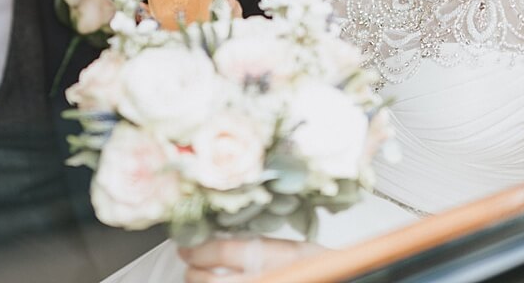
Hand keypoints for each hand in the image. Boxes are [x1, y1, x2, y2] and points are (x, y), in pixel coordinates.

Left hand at [177, 236, 325, 281]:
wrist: (336, 279)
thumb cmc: (317, 267)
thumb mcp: (288, 249)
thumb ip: (256, 245)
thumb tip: (215, 245)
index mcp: (274, 257)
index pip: (223, 251)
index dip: (199, 252)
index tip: (187, 250)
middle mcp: (268, 278)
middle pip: (214, 282)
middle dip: (195, 274)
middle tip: (189, 267)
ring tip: (198, 279)